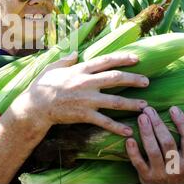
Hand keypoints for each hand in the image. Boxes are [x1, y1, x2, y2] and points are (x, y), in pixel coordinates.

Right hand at [13, 51, 149, 136]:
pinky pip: (104, 121)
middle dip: (133, 79)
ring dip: (131, 103)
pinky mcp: (85, 114)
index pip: (106, 61)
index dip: (122, 59)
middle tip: (147, 81)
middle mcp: (87, 83)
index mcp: (80, 70)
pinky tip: (128, 131)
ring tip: (144, 106)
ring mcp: (87, 99)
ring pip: (115, 101)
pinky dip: (117, 127)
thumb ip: (66, 60)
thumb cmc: (42, 86)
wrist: (36, 107)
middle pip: (115, 78)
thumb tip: (75, 53)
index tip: (136, 59)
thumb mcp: (52, 67)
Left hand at [126, 106, 183, 183]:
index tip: (173, 108)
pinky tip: (129, 139)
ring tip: (141, 117)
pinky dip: (133, 152)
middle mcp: (175, 166)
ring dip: (146, 134)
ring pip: (153, 151)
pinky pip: (138, 163)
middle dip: (159, 125)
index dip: (183, 123)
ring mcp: (160, 172)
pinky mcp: (145, 176)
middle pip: (168, 143)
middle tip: (149, 109)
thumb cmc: (180, 172)